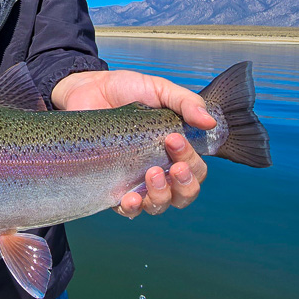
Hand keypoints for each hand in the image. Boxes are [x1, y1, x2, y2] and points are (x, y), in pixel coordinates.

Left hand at [51, 69, 210, 217]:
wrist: (88, 88)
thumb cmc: (126, 89)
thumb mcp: (160, 89)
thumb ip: (186, 102)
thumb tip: (209, 121)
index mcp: (175, 150)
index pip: (196, 170)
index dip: (192, 162)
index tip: (175, 139)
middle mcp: (159, 169)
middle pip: (183, 194)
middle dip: (184, 184)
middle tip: (173, 165)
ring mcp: (136, 180)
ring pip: (159, 205)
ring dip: (161, 196)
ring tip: (151, 174)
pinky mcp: (112, 186)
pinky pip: (127, 210)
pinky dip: (132, 208)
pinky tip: (130, 198)